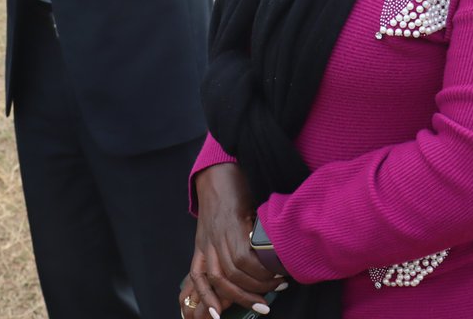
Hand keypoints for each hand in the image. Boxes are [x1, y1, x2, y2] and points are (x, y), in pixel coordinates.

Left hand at [189, 164, 277, 313]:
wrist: (221, 168)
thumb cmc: (225, 195)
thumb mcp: (220, 225)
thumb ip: (230, 244)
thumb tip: (253, 267)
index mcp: (202, 245)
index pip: (197, 279)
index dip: (205, 299)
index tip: (217, 318)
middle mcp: (207, 242)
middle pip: (219, 281)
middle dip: (242, 298)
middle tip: (263, 306)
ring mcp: (217, 233)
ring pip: (231, 272)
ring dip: (254, 286)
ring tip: (275, 286)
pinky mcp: (230, 223)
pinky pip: (241, 255)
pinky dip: (256, 269)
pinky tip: (271, 272)